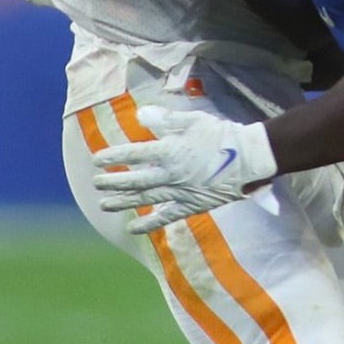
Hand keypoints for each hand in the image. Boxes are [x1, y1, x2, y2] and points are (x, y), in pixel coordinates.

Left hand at [90, 105, 275, 232]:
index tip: (97, 160)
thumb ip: (164, 119)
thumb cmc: (221, 135)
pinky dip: (149, 224)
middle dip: (112, 181)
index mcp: (169, 150)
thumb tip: (139, 116)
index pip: (133, 154)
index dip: (113, 157)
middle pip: (134, 179)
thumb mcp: (192, 119)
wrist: (248, 158)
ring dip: (122, 202)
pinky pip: (166, 217)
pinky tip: (133, 228)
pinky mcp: (191, 205)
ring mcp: (179, 192)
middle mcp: (170, 174)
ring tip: (104, 204)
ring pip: (145, 198)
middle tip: (95, 183)